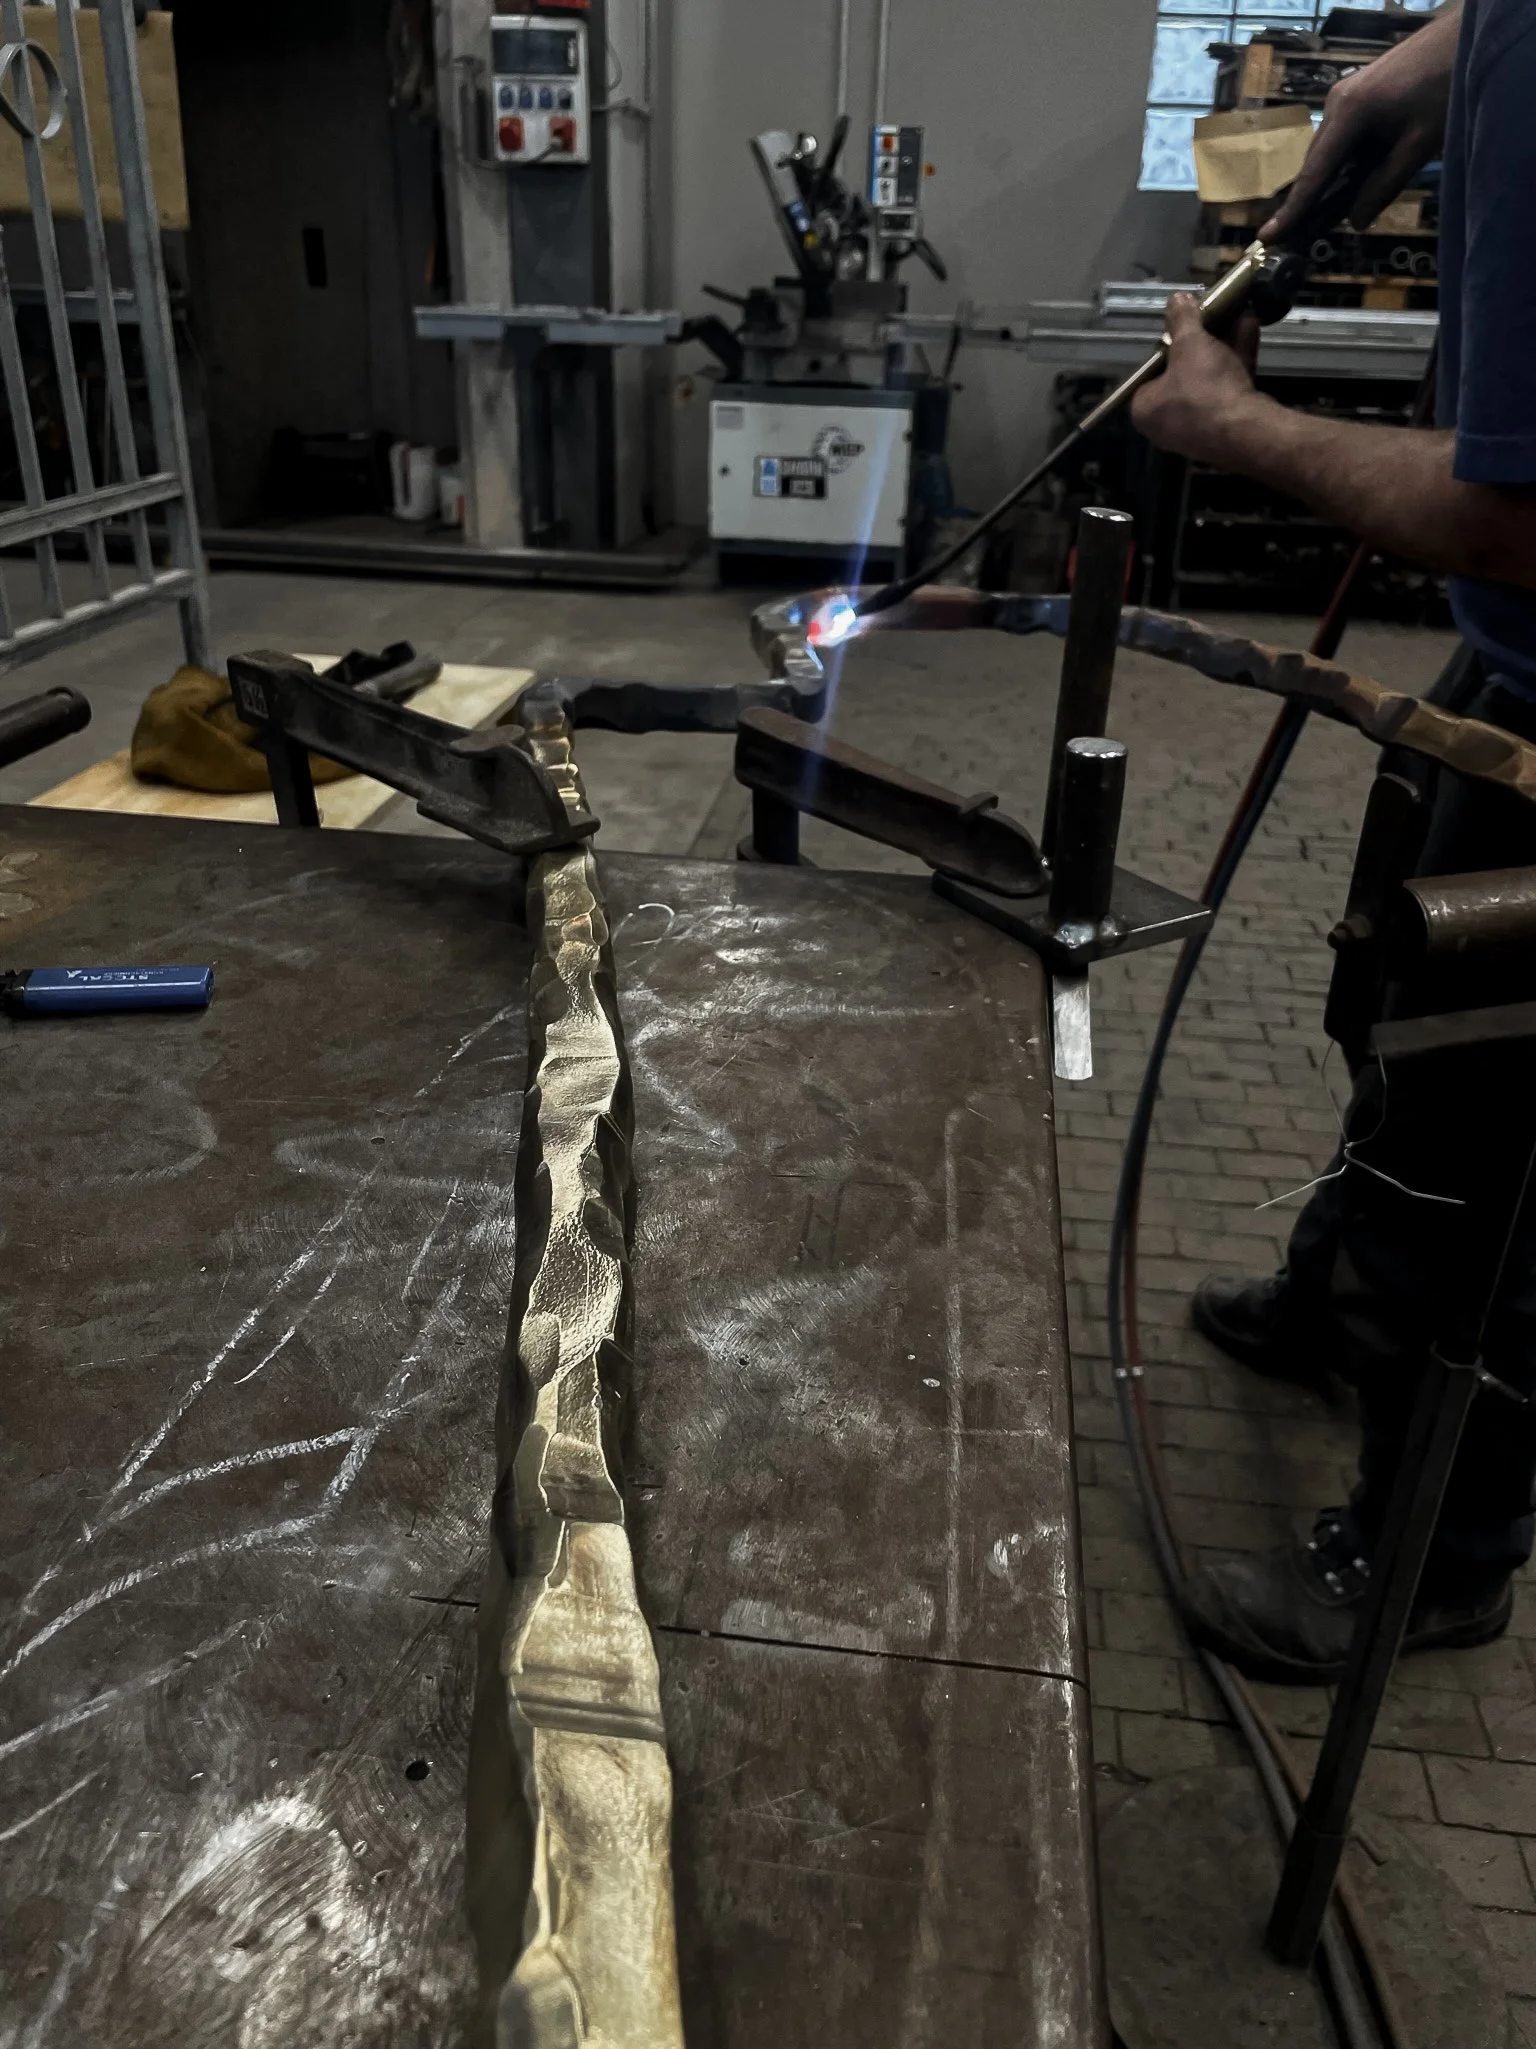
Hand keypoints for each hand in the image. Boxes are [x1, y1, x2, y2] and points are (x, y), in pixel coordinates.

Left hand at [1129, 295, 1264, 466]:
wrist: (1246, 429)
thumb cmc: (1203, 387)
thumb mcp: (1189, 344)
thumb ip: (1182, 320)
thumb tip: (1176, 299)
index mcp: (1145, 409)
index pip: (1148, 372)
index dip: (1167, 346)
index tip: (1182, 327)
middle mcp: (1166, 424)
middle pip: (1183, 373)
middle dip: (1203, 340)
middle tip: (1212, 315)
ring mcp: (1197, 428)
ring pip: (1209, 379)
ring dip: (1225, 345)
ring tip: (1236, 313)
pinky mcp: (1226, 427)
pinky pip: (1228, 388)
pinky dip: (1237, 360)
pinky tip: (1250, 328)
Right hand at [1261, 6, 1460, 240]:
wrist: (1464, 39)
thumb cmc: (1447, 86)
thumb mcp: (1419, 144)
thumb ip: (1384, 185)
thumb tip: (1355, 221)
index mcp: (1349, 112)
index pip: (1315, 171)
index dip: (1294, 208)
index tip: (1268, 236)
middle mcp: (1337, 102)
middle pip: (1317, 162)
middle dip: (1314, 197)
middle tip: (1310, 234)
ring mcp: (1346, 94)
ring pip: (1331, 150)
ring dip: (1336, 178)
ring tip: (1343, 208)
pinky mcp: (1358, 93)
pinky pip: (1344, 137)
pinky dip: (1348, 160)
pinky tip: (1361, 176)